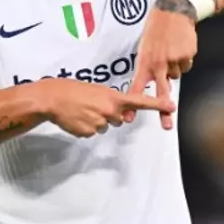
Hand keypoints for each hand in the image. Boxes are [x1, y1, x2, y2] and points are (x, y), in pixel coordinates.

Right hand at [35, 79, 175, 137]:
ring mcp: (99, 123)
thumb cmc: (74, 90)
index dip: (157, 104)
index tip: (171, 106)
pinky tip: (77, 118)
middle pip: (120, 119)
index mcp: (113, 97)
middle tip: (94, 105)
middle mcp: (109, 111)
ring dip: (97, 120)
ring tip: (83, 110)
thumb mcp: (97, 90)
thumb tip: (121, 113)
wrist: (52, 98)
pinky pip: (93, 132)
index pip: (140, 101)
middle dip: (111, 114)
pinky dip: (87, 126)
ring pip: (106, 126)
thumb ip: (112, 101)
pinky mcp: (88, 133)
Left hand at [125, 5, 197, 129]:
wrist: (173, 11)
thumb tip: (158, 87)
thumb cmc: (156, 31)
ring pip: (177, 76)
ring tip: (171, 51)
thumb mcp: (146, 48)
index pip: (138, 86)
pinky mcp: (186, 55)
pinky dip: (184, 60)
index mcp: (145, 62)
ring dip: (175, 68)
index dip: (134, 104)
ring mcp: (173, 60)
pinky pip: (186, 66)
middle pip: (162, 91)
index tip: (129, 117)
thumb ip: (149, 68)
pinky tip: (180, 47)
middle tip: (166, 125)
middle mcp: (159, 63)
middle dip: (163, 110)